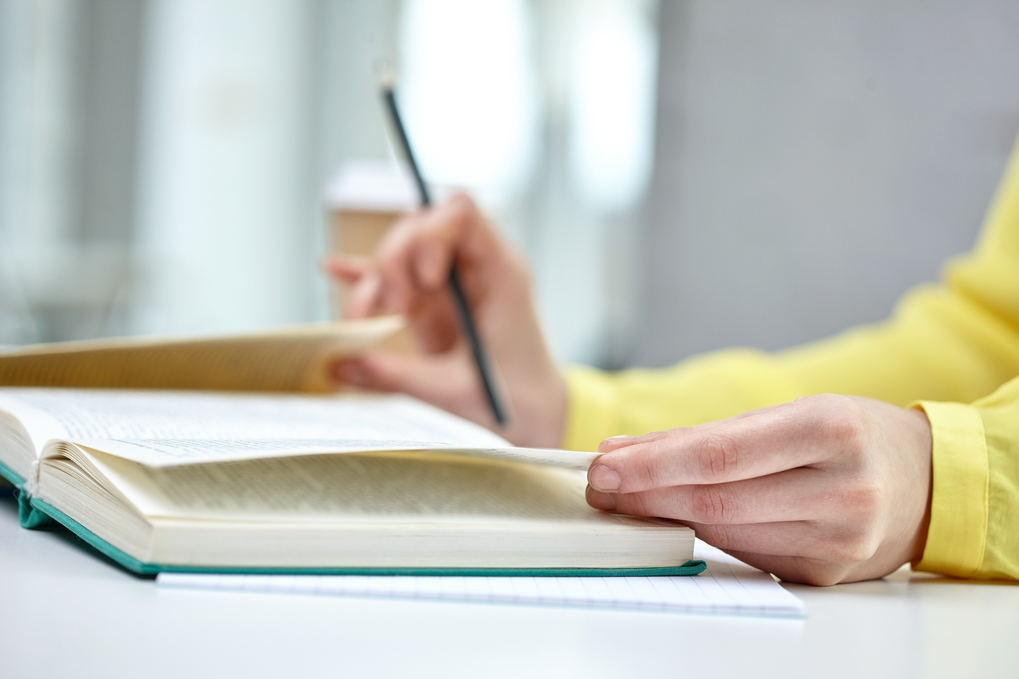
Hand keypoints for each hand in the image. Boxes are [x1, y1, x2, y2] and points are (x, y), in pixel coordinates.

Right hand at [326, 194, 565, 447]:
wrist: (534, 417)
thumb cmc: (516, 400)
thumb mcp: (456, 390)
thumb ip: (399, 376)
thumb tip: (341, 365)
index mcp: (500, 272)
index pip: (462, 213)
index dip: (433, 233)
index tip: (426, 280)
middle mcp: (474, 268)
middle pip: (422, 227)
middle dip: (395, 262)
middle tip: (390, 309)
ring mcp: (449, 284)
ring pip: (403, 253)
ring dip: (377, 281)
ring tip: (362, 320)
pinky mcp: (431, 304)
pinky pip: (395, 278)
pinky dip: (367, 274)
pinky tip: (334, 268)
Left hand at [585, 394, 932, 584]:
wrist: (927, 482)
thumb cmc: (851, 434)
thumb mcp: (794, 412)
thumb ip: (710, 435)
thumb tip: (626, 452)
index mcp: (830, 430)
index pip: (721, 455)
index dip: (654, 464)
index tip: (605, 465)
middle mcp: (841, 488)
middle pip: (715, 500)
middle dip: (645, 494)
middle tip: (600, 485)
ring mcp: (838, 539)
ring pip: (724, 532)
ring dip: (666, 515)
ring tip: (626, 498)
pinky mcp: (827, 573)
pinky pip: (747, 553)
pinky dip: (704, 533)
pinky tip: (679, 516)